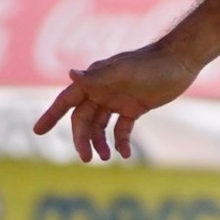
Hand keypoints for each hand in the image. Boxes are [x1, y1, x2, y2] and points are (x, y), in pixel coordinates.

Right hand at [31, 43, 200, 161]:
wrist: (182, 60)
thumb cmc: (152, 63)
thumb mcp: (125, 71)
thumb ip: (98, 77)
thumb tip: (70, 74)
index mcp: (95, 80)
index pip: (66, 100)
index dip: (51, 115)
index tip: (38, 132)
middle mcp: (102, 91)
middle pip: (83, 120)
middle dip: (81, 139)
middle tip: (87, 158)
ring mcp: (118, 100)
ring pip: (100, 126)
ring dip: (100, 143)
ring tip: (107, 157)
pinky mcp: (135, 108)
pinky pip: (121, 129)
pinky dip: (121, 142)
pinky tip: (126, 154)